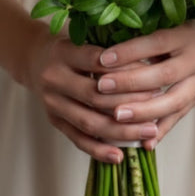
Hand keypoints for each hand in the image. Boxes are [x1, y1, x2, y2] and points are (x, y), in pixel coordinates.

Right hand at [24, 31, 159, 162]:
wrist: (35, 60)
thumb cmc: (73, 48)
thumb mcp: (87, 38)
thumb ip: (113, 52)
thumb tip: (153, 67)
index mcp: (64, 52)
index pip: (98, 62)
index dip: (127, 71)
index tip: (155, 77)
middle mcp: (53, 78)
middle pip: (95, 96)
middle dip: (130, 102)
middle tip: (159, 104)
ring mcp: (51, 102)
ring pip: (89, 122)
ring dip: (122, 131)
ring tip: (150, 131)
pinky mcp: (53, 121)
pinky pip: (78, 139)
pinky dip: (99, 150)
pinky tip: (119, 156)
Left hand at [96, 0, 194, 146]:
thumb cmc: (194, 24)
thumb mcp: (175, 20)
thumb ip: (149, 31)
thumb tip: (110, 41)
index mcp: (187, 35)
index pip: (155, 43)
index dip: (129, 51)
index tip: (102, 58)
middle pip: (163, 75)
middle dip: (131, 83)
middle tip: (101, 88)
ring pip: (174, 101)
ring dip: (145, 112)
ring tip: (117, 117)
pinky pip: (181, 116)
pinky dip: (162, 130)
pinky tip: (144, 143)